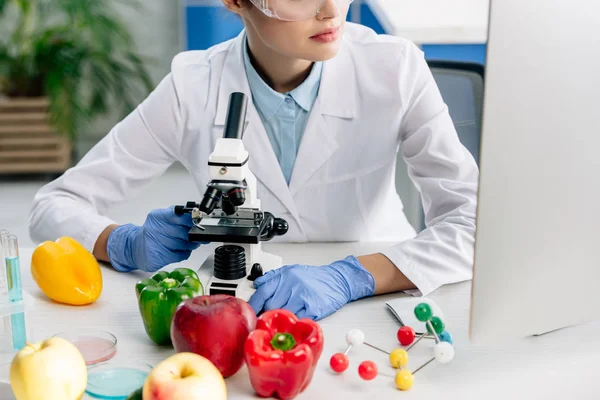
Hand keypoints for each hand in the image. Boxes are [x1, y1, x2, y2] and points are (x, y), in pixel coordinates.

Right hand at [107, 206, 204, 271]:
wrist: (135, 247)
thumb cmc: (152, 232)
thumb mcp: (162, 218)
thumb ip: (178, 215)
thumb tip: (197, 215)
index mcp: (158, 217)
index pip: (180, 214)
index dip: (192, 217)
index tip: (198, 218)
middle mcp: (156, 229)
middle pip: (186, 231)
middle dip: (194, 233)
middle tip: (195, 233)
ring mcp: (158, 244)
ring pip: (186, 244)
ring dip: (190, 244)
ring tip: (183, 242)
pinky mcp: (160, 257)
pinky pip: (182, 254)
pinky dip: (184, 252)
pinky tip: (177, 250)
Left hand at [248, 256, 374, 320]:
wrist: (338, 280)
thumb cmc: (315, 277)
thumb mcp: (292, 270)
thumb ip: (273, 277)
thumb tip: (257, 284)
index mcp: (285, 276)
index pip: (262, 292)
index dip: (253, 305)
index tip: (249, 312)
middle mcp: (293, 285)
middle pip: (271, 306)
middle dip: (267, 314)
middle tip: (265, 320)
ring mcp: (303, 297)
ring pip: (284, 314)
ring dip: (280, 320)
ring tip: (280, 322)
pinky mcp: (313, 308)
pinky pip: (298, 320)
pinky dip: (294, 323)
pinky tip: (294, 323)